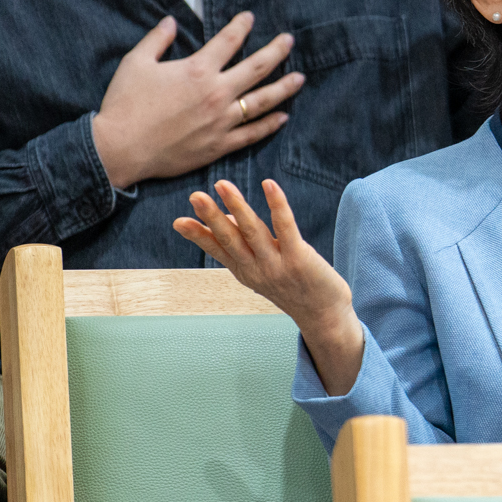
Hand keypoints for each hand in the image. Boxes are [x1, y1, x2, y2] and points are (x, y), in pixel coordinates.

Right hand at [93, 14, 301, 190]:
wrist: (119, 149)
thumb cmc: (124, 104)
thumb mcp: (136, 62)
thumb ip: (157, 39)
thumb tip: (170, 20)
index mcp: (198, 70)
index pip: (228, 41)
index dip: (241, 26)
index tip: (250, 17)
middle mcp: (216, 94)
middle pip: (257, 68)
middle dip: (277, 51)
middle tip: (290, 41)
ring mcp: (221, 121)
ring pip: (263, 101)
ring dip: (284, 88)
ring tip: (300, 78)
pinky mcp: (219, 145)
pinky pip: (252, 134)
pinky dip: (270, 125)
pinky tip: (283, 117)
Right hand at [174, 179, 368, 385]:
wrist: (323, 316)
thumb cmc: (293, 287)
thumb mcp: (262, 268)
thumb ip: (244, 245)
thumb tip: (228, 215)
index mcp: (245, 271)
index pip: (218, 250)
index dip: (198, 236)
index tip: (178, 221)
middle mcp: (256, 269)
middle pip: (230, 239)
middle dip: (211, 217)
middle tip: (195, 196)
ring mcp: (276, 264)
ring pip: (252, 231)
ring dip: (237, 206)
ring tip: (222, 185)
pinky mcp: (299, 258)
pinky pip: (285, 227)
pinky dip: (276, 205)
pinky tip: (269, 184)